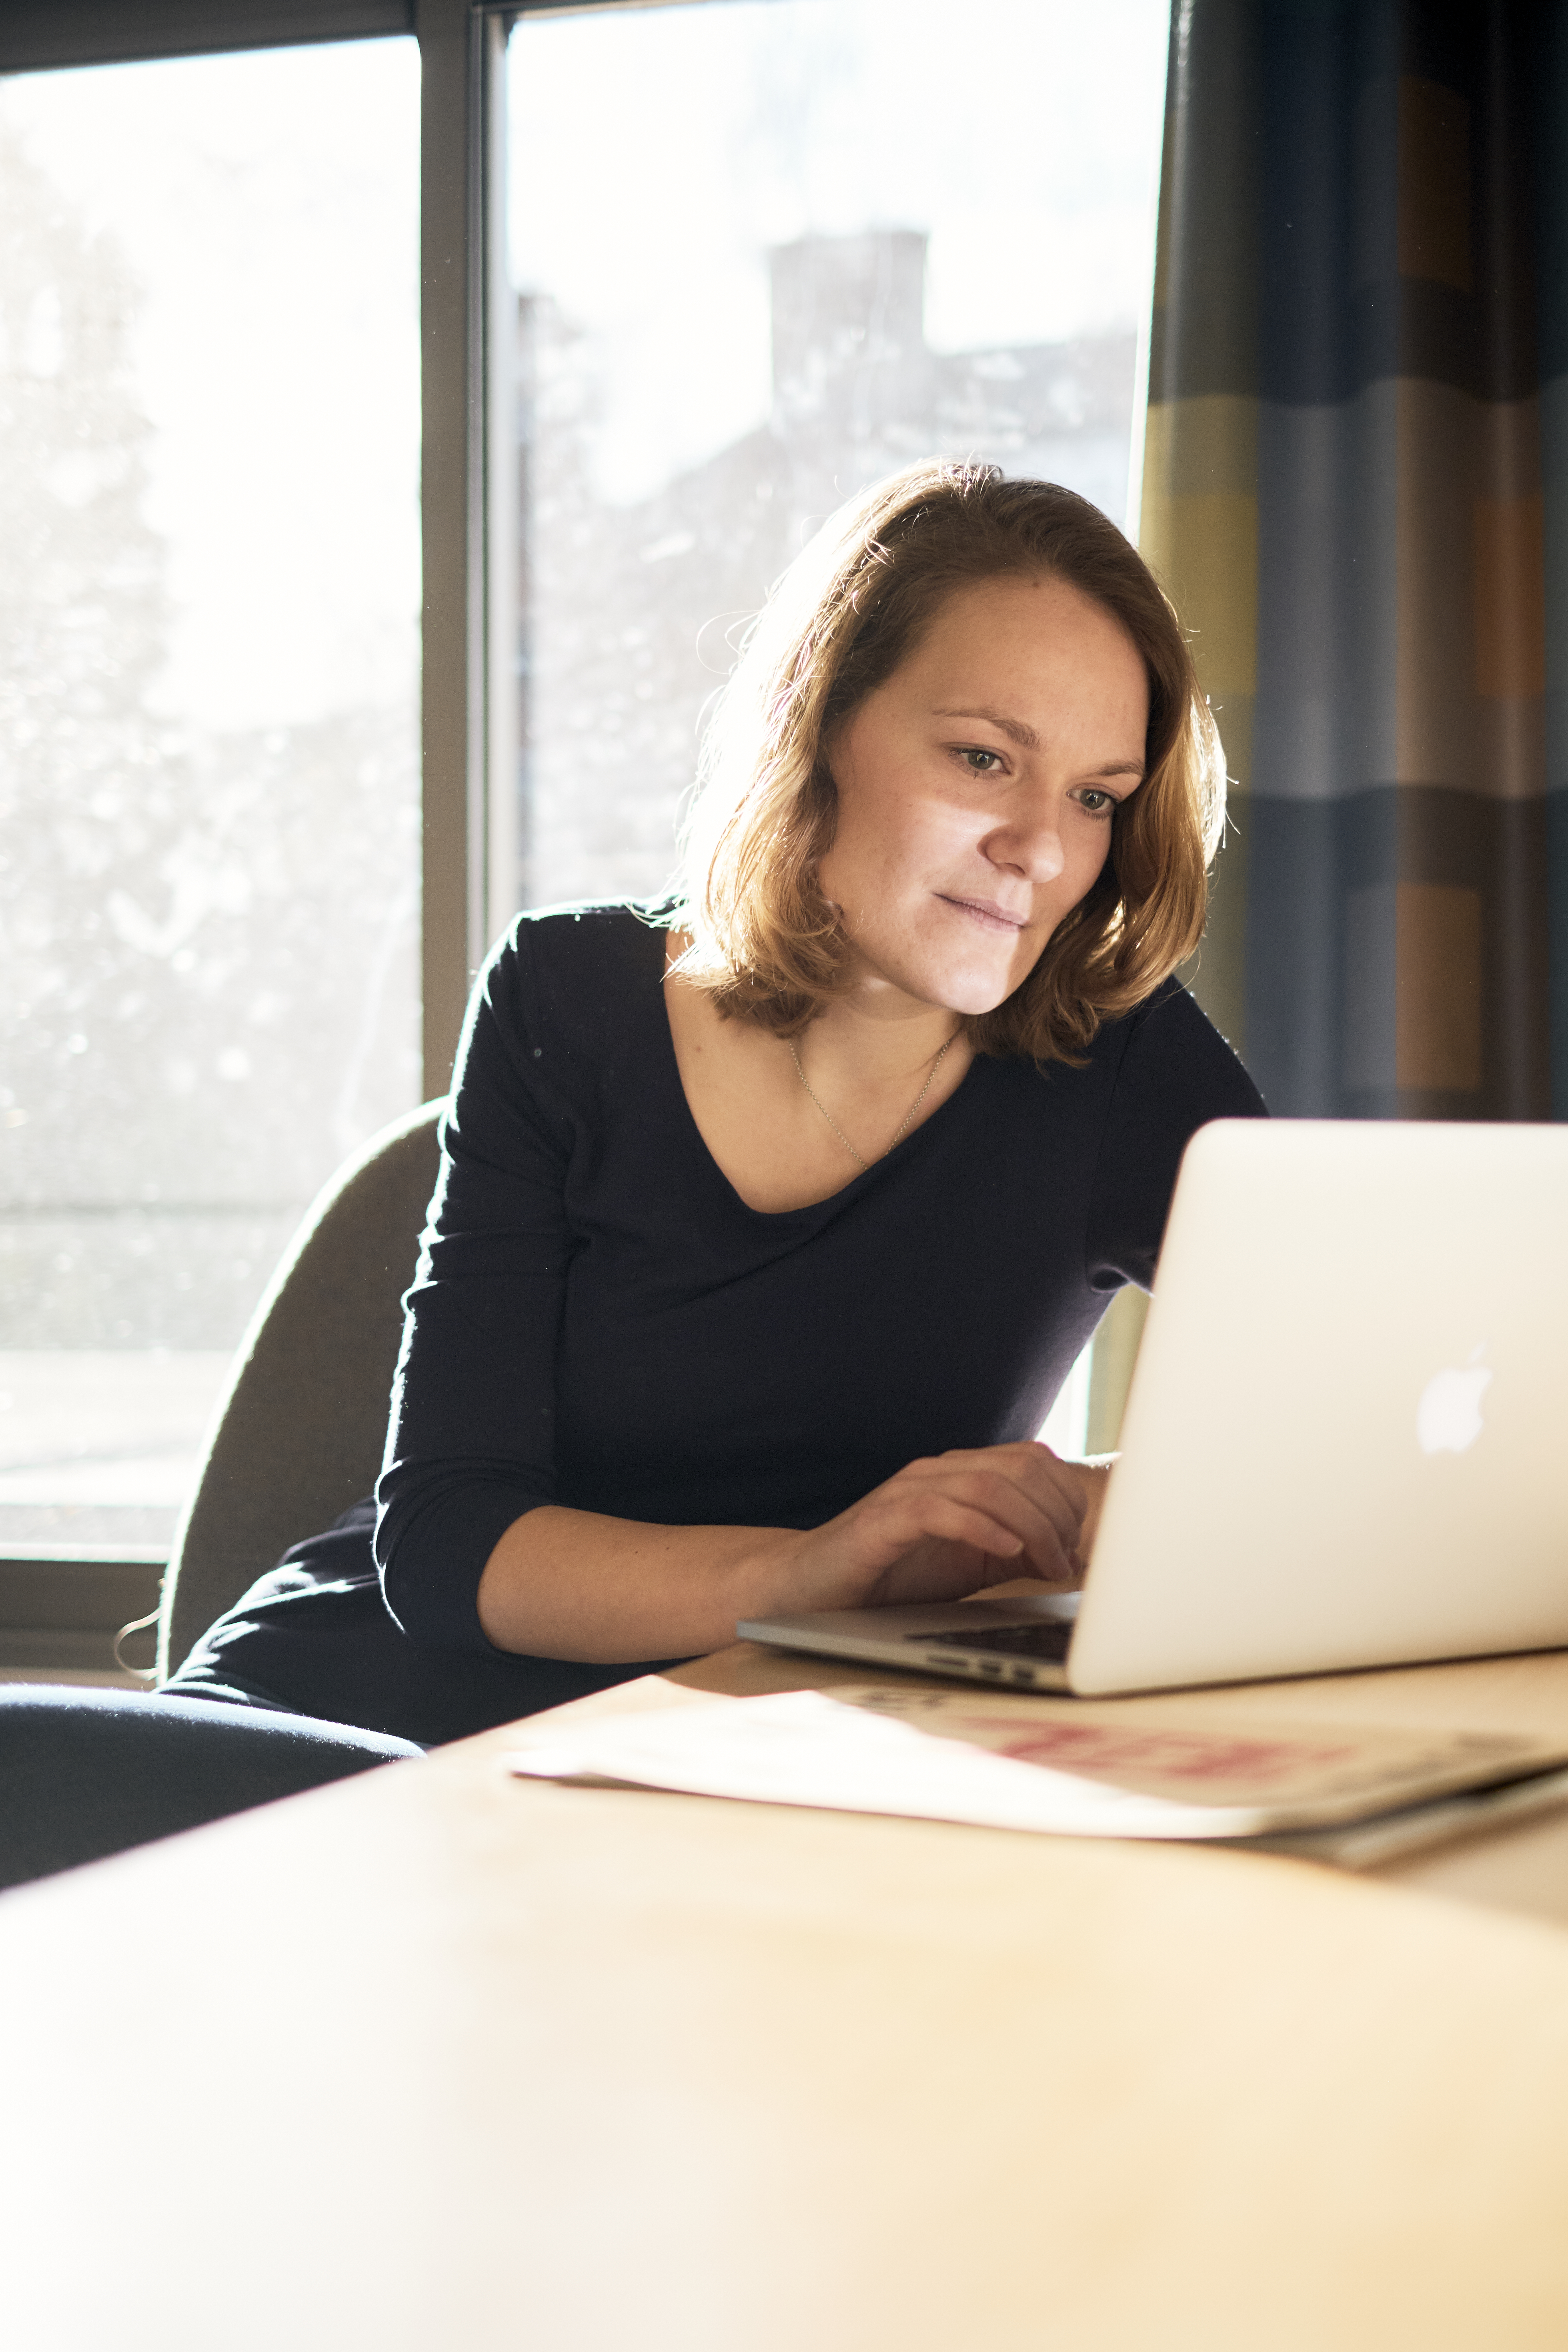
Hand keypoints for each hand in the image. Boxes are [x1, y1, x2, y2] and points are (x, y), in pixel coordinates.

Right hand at [774, 1442, 1106, 1614]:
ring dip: (1031, 1524)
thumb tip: (1077, 1554)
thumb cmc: (895, 1575)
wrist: (814, 1587)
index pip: (1034, 1462)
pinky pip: (941, 1509)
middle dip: (1057, 1514)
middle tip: (1067, 1561)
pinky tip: (1005, 1550)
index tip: (1081, 1548)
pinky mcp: (884, 1519)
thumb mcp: (973, 1563)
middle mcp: (939, 1472)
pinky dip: (982, 1527)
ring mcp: (909, 1491)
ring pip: (988, 1484)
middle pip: (1020, 1469)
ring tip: (1047, 1562)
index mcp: (963, 1475)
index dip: (1068, 1499)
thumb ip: (1017, 1548)